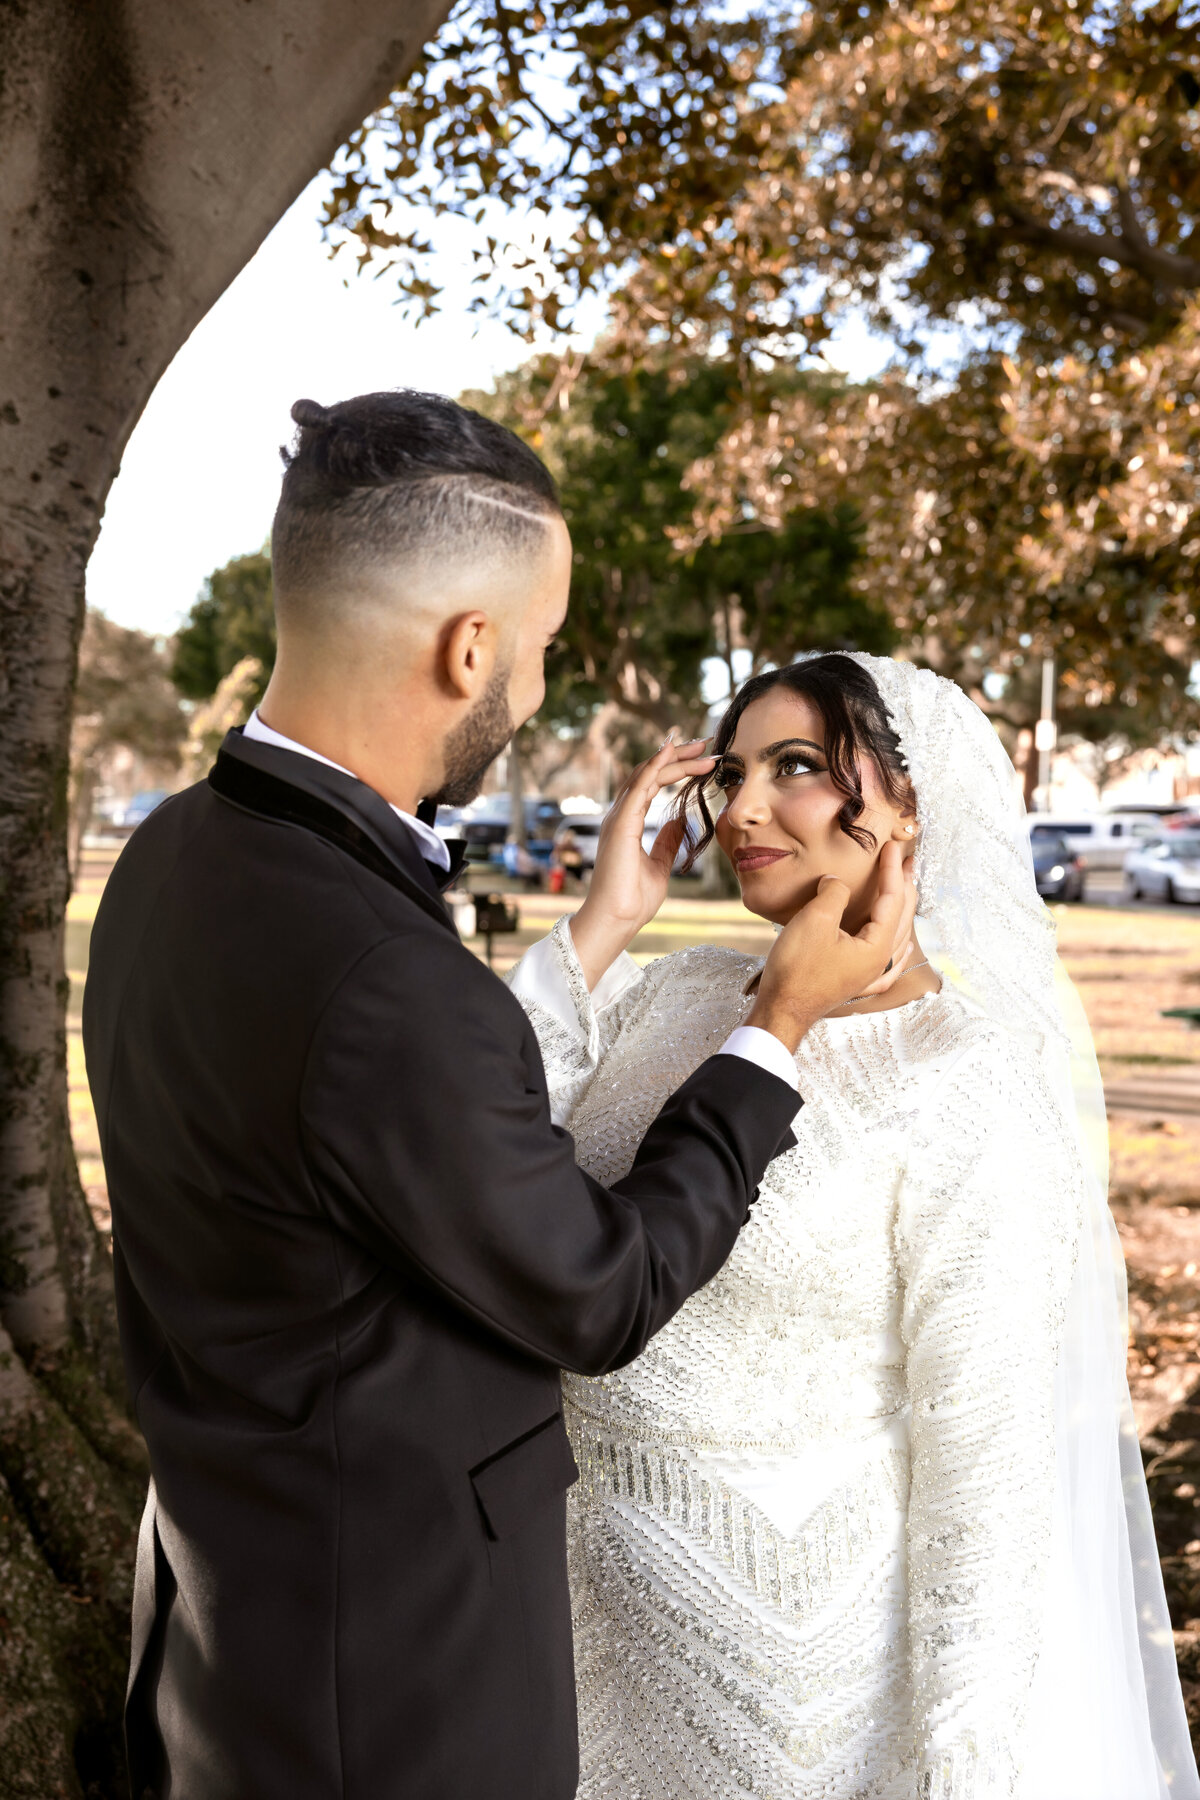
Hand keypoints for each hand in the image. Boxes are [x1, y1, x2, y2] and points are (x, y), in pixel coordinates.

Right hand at [570, 734, 716, 989]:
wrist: (616, 921)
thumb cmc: (632, 900)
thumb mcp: (660, 865)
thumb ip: (667, 842)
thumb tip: (680, 823)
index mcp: (628, 823)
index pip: (653, 784)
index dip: (677, 768)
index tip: (704, 759)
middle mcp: (621, 815)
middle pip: (650, 773)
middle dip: (680, 756)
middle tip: (708, 743)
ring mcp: (618, 818)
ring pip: (647, 774)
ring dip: (675, 758)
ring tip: (702, 746)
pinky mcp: (620, 825)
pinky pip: (638, 787)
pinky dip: (654, 766)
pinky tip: (671, 752)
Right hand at [746, 841, 917, 1053]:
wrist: (781, 1010)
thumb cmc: (797, 969)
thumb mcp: (815, 920)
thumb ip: (834, 893)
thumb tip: (837, 883)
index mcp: (877, 946)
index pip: (892, 899)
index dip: (891, 870)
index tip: (891, 847)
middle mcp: (880, 962)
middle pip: (902, 917)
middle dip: (904, 886)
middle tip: (907, 862)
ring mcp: (871, 976)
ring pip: (898, 938)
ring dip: (903, 911)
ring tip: (904, 891)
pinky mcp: (857, 983)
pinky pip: (890, 963)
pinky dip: (898, 948)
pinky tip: (902, 947)